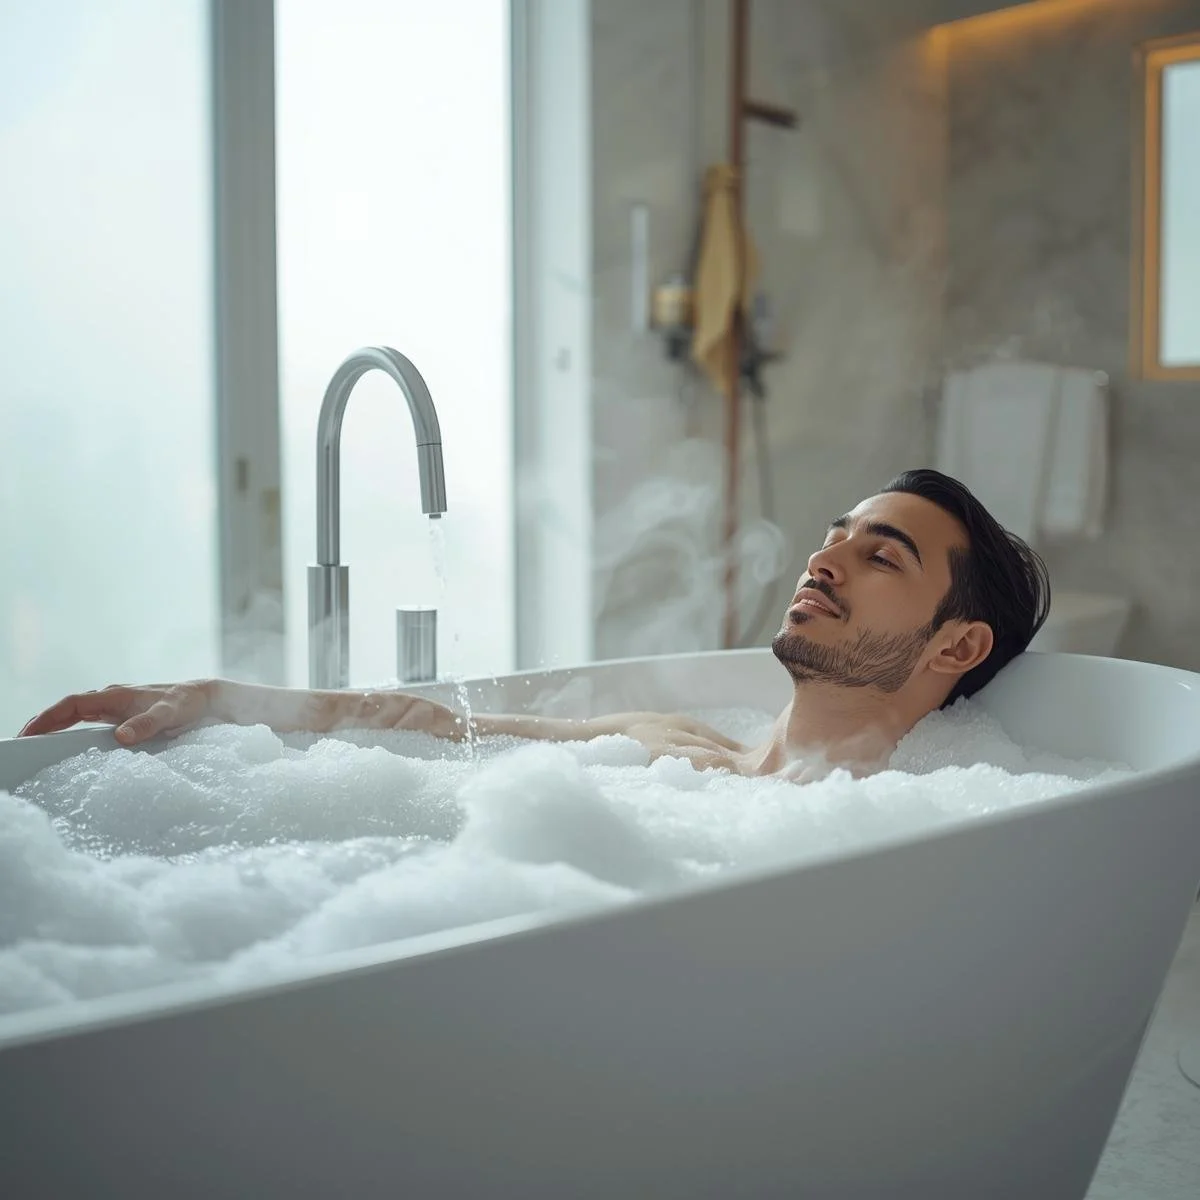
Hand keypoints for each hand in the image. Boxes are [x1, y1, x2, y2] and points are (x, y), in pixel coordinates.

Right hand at [18, 681, 215, 744]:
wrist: (205, 698)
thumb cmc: (187, 703)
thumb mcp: (170, 714)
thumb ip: (147, 724)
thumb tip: (121, 737)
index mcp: (115, 695)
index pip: (72, 705)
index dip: (48, 718)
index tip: (29, 733)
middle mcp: (111, 699)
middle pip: (68, 710)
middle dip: (43, 724)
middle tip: (22, 744)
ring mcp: (116, 708)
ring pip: (76, 716)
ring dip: (55, 728)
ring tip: (35, 748)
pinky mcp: (122, 717)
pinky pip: (90, 723)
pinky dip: (73, 732)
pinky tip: (67, 747)